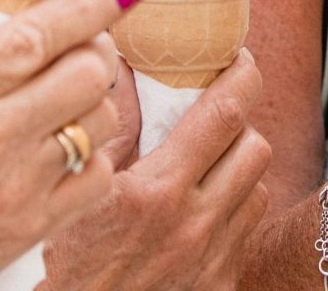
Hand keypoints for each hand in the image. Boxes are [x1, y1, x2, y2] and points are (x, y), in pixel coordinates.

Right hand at [0, 0, 135, 290]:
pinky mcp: (30, 230)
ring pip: (101, 121)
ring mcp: (12, 189)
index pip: (33, 36)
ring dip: (95, 101)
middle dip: (95, 49)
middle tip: (80, 47)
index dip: (90, 2)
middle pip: (85, 73)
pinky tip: (64, 152)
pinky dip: (93, 157)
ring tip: (65, 102)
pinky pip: (99, 177)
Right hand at [41, 52, 275, 289]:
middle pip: (255, 146)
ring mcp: (213, 257)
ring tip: (203, 166)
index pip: (224, 114)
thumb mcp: (81, 187)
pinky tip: (198, 208)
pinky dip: (232, 208)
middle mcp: (194, 225)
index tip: (236, 59)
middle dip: (240, 122)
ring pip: (259, 187)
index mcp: (156, 191)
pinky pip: (247, 229)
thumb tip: (130, 69)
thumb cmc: (68, 260)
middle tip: (214, 114)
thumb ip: (113, 125)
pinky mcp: (220, 282)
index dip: (241, 76)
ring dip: (237, 168)